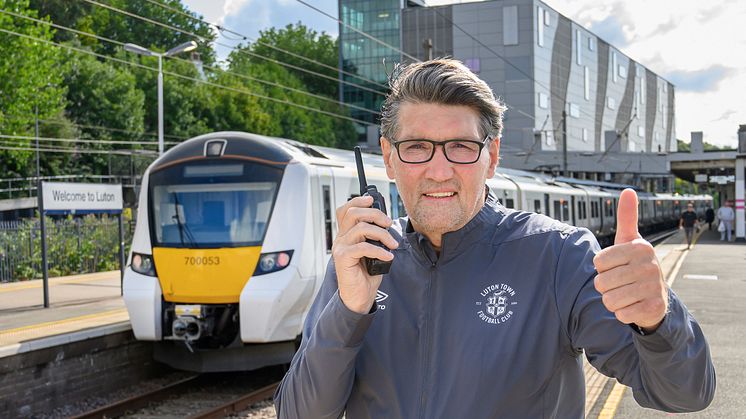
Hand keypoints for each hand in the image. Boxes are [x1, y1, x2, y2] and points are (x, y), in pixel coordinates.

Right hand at [332, 195, 398, 313]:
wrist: (359, 296)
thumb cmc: (366, 274)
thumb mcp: (372, 250)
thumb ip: (374, 236)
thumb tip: (386, 223)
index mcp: (346, 234)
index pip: (346, 209)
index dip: (358, 201)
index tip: (373, 200)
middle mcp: (341, 238)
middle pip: (354, 213)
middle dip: (375, 214)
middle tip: (388, 224)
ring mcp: (340, 247)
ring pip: (360, 228)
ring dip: (382, 234)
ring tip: (392, 244)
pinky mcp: (343, 258)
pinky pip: (363, 247)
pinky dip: (379, 250)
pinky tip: (388, 256)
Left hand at [593, 189, 667, 332]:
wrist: (657, 297)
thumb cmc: (635, 264)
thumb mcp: (630, 240)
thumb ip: (627, 217)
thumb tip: (628, 190)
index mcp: (640, 247)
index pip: (598, 261)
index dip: (602, 268)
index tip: (616, 266)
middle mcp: (650, 265)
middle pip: (601, 282)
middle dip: (605, 286)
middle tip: (620, 283)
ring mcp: (653, 287)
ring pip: (608, 300)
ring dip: (612, 300)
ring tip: (625, 294)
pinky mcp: (653, 308)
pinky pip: (620, 314)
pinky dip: (622, 313)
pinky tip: (633, 306)